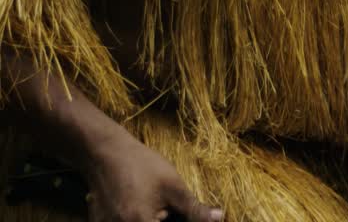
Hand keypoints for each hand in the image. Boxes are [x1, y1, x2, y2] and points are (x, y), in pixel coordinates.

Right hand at [83, 129, 223, 221]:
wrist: (106, 152)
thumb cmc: (142, 166)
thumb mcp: (173, 186)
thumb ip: (195, 209)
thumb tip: (220, 217)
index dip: (177, 221)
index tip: (174, 212)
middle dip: (165, 219)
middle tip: (165, 208)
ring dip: (150, 217)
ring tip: (152, 203)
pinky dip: (137, 217)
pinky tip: (138, 203)